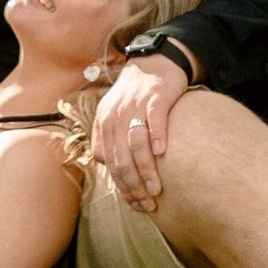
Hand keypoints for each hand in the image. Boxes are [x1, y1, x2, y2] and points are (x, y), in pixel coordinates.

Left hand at [90, 54, 188, 210]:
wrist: (153, 62)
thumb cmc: (134, 95)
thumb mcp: (114, 114)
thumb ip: (108, 138)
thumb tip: (107, 165)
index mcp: (105, 122)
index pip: (110, 163)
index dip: (122, 187)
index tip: (136, 204)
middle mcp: (117, 114)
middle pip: (122, 158)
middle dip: (134, 185)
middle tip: (148, 203)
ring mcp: (136, 105)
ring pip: (136, 143)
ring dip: (146, 169)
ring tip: (156, 189)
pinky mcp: (156, 97)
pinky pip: (155, 119)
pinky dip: (157, 136)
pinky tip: (163, 153)